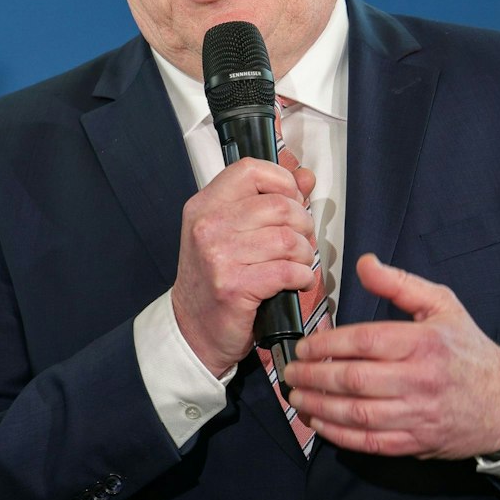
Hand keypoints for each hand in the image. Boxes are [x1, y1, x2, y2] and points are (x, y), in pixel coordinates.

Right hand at [170, 150, 316, 375]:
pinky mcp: (233, 286)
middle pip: (279, 206)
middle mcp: (208, 225)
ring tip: (297, 264)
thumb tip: (305, 178)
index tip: (292, 201)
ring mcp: (218, 256)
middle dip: (303, 224)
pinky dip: (301, 277)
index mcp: (205, 205)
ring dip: (303, 254)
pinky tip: (296, 281)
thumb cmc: (216, 278)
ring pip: (288, 240)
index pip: (251, 170)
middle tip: (300, 241)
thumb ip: (267, 200)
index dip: (282, 182)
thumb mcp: (231, 232)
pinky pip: (287, 271)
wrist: (194, 329)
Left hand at [282, 253, 499, 459]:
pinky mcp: (417, 442)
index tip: (304, 347)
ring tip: (296, 398)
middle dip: (313, 377)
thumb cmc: (468, 349)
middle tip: (290, 374)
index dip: (326, 345)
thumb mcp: (442, 305)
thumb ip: (400, 283)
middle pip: (354, 380)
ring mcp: (418, 414)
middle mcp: (419, 380)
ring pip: (358, 414)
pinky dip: (339, 435)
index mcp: (422, 342)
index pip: (364, 342)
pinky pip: (371, 442)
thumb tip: (364, 263)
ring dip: (320, 407)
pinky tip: (319, 424)